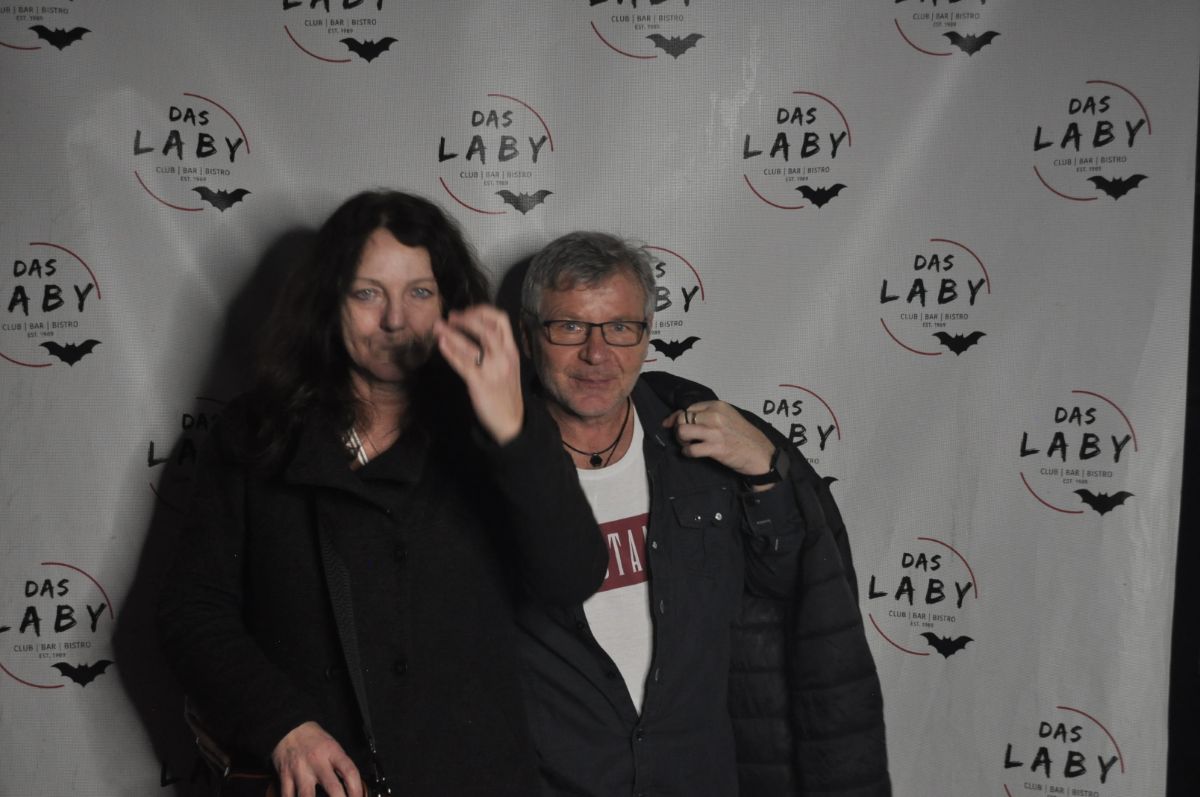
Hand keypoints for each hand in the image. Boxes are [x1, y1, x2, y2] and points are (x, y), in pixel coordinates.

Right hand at [271, 721, 362, 796]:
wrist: (288, 729)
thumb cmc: (313, 739)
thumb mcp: (332, 745)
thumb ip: (340, 765)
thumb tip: (351, 787)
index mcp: (332, 752)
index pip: (350, 772)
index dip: (357, 789)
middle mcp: (317, 762)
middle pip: (333, 789)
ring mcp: (300, 771)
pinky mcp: (285, 776)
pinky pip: (288, 796)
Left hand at [434, 304, 523, 444]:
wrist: (511, 420)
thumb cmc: (505, 391)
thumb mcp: (508, 365)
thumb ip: (497, 348)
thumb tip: (476, 329)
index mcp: (511, 350)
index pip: (501, 320)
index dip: (481, 311)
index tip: (466, 312)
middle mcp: (503, 356)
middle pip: (486, 328)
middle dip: (465, 319)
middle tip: (450, 317)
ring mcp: (492, 370)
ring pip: (471, 346)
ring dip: (451, 333)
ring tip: (438, 327)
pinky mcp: (479, 383)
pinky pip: (462, 364)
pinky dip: (449, 352)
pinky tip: (441, 345)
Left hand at [664, 401, 775, 486]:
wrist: (761, 454)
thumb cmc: (745, 437)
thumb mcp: (729, 417)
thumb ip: (710, 415)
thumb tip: (686, 417)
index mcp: (718, 406)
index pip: (688, 408)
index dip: (676, 417)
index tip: (670, 424)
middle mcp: (716, 416)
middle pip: (682, 418)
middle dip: (678, 429)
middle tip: (684, 438)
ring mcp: (715, 432)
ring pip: (682, 432)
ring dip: (681, 440)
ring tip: (688, 444)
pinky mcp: (716, 448)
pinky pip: (691, 449)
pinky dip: (687, 452)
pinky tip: (692, 453)